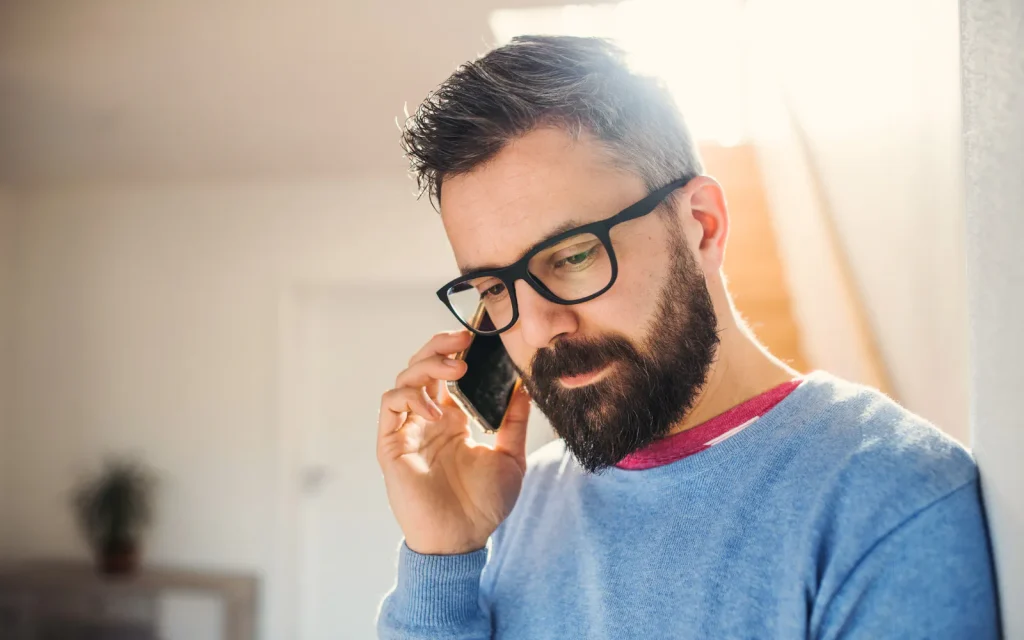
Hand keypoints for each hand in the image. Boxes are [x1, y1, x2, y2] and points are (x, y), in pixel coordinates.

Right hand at [376, 330, 531, 554]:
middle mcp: (427, 420)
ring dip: (428, 366)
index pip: (447, 373)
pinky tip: (437, 410)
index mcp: (453, 421)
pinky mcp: (391, 444)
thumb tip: (525, 385)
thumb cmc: (485, 505)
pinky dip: (411, 397)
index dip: (457, 350)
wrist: (462, 540)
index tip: (478, 335)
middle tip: (463, 337)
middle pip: (422, 367)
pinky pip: (391, 405)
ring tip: (458, 370)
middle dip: (439, 346)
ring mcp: (408, 430)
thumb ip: (514, 421)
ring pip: (405, 379)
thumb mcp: (511, 457)